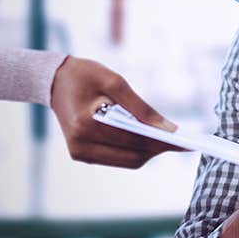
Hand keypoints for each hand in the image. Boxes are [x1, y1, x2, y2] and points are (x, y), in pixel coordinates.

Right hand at [49, 56, 180, 167]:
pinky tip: (149, 139)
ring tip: (169, 140)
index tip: (185, 142)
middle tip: (182, 142)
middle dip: (158, 149)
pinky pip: (117, 159)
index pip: (133, 140)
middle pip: (132, 157)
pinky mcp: (81, 155)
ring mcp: (79, 153)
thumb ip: (142, 108)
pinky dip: (135, 151)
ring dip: (149, 152)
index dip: (161, 142)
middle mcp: (80, 145)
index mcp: (86, 125)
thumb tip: (168, 129)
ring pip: (127, 162)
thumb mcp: (115, 82)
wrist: (53, 81)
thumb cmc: (85, 75)